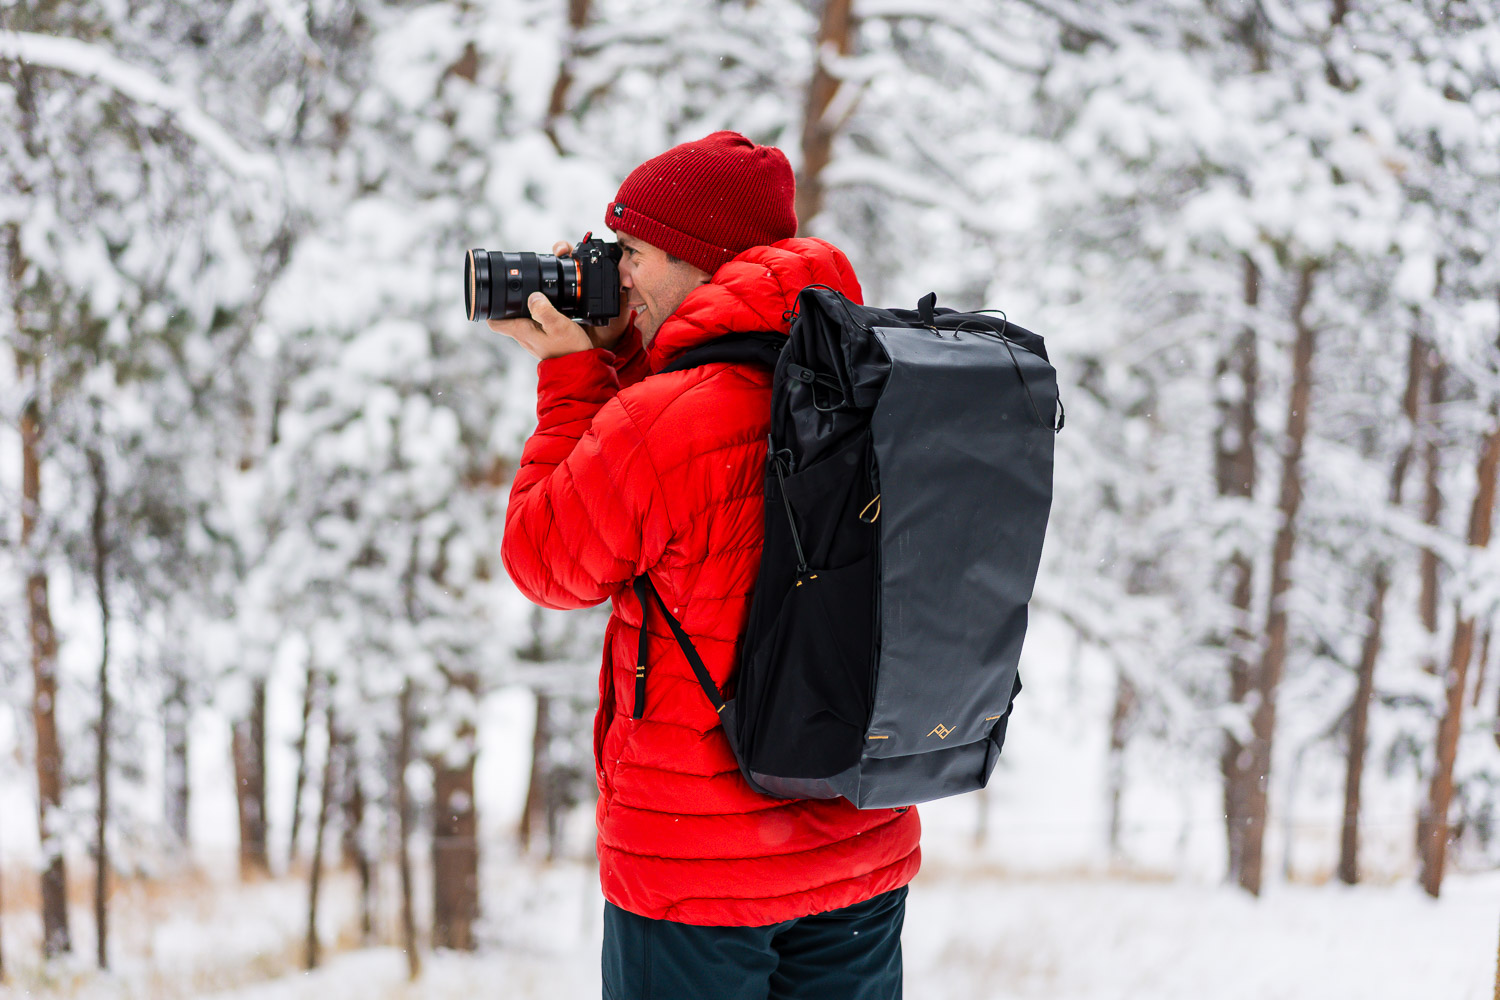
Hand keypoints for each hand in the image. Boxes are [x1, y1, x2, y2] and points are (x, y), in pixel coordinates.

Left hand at [487, 241, 632, 359]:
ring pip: (521, 321)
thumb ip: (543, 309)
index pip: (494, 322)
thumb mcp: (558, 324)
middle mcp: (524, 337)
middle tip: (516, 288)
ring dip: (524, 310)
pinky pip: (534, 326)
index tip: (493, 296)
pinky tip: (549, 311)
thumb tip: (533, 296)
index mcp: (521, 331)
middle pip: (507, 319)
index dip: (490, 308)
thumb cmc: (569, 349)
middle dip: (508, 304)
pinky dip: (537, 317)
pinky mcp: (544, 341)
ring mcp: (533, 340)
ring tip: (534, 298)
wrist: (581, 368)